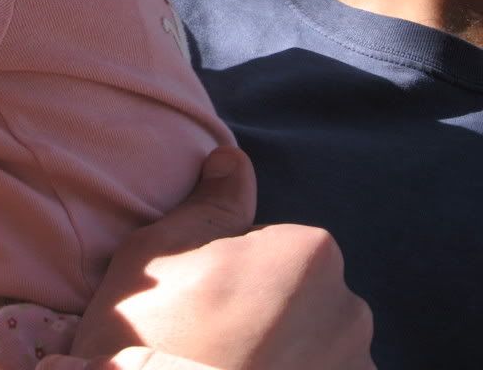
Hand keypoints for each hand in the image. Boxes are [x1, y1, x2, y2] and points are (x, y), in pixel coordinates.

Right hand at [72, 147, 374, 369]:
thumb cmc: (153, 334)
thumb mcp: (159, 250)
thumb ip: (211, 201)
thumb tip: (232, 160)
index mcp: (308, 252)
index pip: (271, 244)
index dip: (227, 269)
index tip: (197, 298)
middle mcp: (349, 309)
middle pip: (299, 293)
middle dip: (263, 309)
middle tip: (208, 336)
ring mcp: (357, 366)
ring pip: (313, 342)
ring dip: (282, 350)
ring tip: (225, 363)